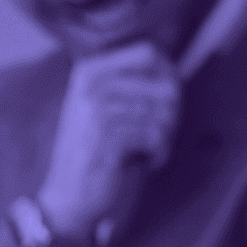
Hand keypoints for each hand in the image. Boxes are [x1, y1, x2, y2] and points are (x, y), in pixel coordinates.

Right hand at [34, 41, 181, 241]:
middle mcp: (92, 83)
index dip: (170, 74)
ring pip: (165, 113)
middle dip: (174, 114)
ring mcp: (97, 109)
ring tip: (150, 148)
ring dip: (167, 137)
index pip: (149, 52)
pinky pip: (157, 137)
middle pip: (166, 85)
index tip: (168, 100)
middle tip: (160, 133)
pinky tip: (147, 161)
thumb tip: (177, 74)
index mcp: (90, 70)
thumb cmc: (96, 150)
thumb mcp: (105, 107)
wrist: (69, 193)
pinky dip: (160, 153)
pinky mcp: (108, 136)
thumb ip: (133, 85)